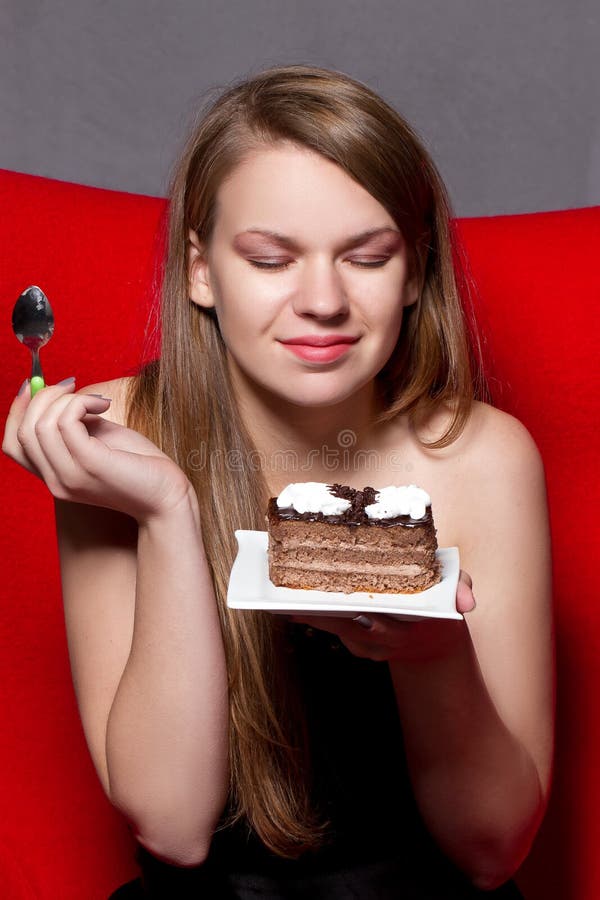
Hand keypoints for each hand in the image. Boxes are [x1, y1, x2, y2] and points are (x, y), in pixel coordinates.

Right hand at [2, 378, 191, 522]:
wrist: (168, 497)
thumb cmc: (141, 467)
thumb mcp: (101, 440)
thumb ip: (78, 423)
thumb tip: (62, 394)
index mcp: (55, 476)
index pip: (12, 444)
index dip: (17, 409)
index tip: (36, 383)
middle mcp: (56, 481)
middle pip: (22, 432)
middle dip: (42, 397)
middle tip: (72, 384)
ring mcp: (70, 476)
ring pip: (41, 425)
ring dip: (66, 399)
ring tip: (96, 400)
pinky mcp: (89, 466)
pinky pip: (65, 422)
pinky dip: (81, 403)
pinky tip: (103, 405)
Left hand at [289, 570, 475, 663]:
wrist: (432, 643)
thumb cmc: (439, 608)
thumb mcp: (456, 594)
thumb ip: (461, 591)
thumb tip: (467, 602)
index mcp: (406, 624)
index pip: (378, 618)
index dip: (355, 611)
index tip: (332, 602)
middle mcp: (383, 639)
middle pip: (347, 626)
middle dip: (321, 615)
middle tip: (293, 600)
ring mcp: (368, 645)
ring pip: (335, 630)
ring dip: (311, 617)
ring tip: (283, 601)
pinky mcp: (356, 646)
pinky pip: (332, 631)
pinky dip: (314, 618)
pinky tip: (294, 604)